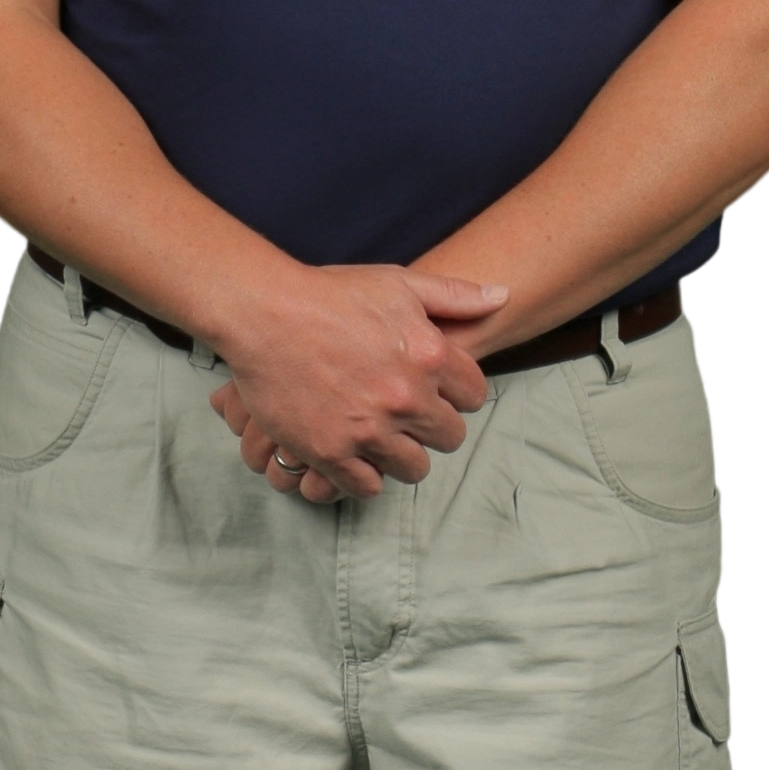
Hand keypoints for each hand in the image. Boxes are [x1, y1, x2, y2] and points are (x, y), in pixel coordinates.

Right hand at [208, 263, 508, 502]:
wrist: (264, 313)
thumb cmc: (330, 294)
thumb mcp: (398, 282)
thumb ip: (455, 295)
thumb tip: (504, 296)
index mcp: (430, 356)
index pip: (474, 397)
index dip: (455, 393)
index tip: (435, 389)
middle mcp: (407, 398)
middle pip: (449, 437)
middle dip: (432, 427)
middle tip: (405, 414)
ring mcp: (369, 430)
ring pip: (413, 468)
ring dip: (401, 455)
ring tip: (380, 437)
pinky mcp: (331, 453)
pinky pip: (366, 487)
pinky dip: (363, 475)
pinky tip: (353, 454)